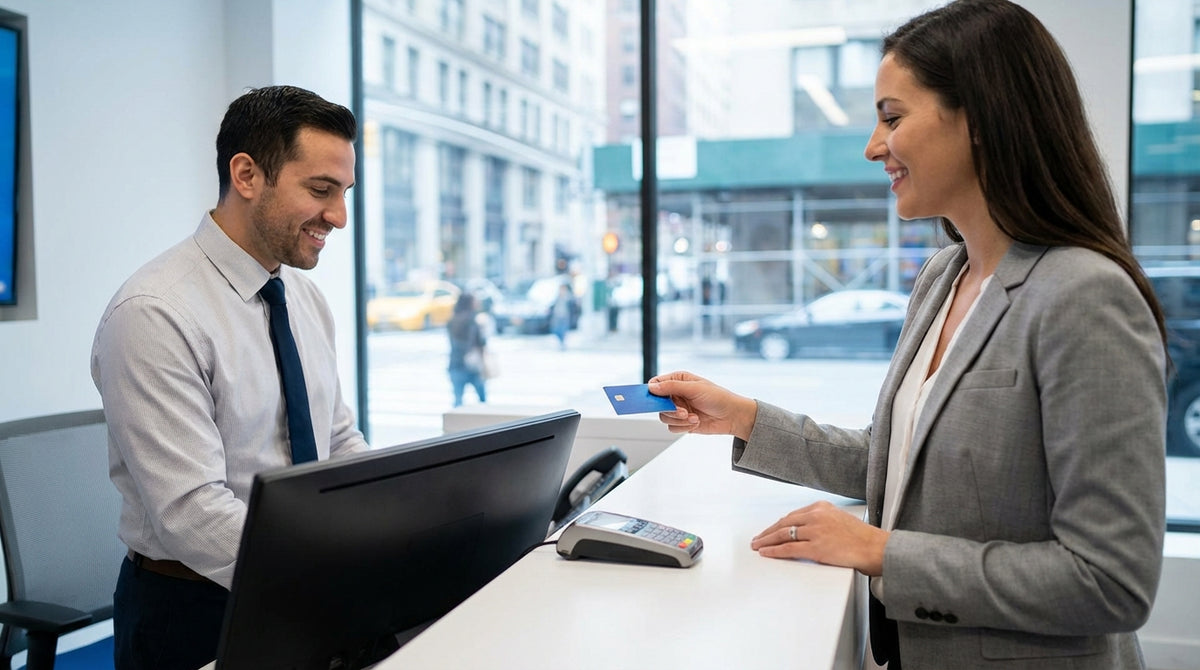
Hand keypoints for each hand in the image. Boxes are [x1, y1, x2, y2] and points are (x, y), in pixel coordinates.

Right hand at [648, 371, 756, 439]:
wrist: (732, 416)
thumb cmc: (718, 398)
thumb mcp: (694, 388)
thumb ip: (672, 387)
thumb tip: (652, 387)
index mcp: (678, 380)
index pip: (656, 384)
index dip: (653, 392)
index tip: (654, 400)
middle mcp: (676, 394)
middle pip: (657, 404)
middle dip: (671, 410)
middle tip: (682, 411)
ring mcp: (678, 408)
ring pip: (664, 417)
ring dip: (679, 420)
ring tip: (693, 417)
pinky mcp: (682, 422)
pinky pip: (672, 427)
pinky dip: (683, 427)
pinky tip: (695, 422)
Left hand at [750, 501, 887, 575]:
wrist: (875, 548)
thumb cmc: (861, 537)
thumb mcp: (839, 518)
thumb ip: (821, 521)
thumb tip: (804, 530)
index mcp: (821, 507)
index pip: (793, 515)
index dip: (778, 524)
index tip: (770, 529)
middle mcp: (816, 516)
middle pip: (784, 523)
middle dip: (768, 531)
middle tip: (758, 538)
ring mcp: (815, 531)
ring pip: (782, 534)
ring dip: (766, 540)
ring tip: (757, 545)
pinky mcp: (816, 547)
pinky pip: (788, 549)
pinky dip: (774, 550)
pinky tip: (766, 552)